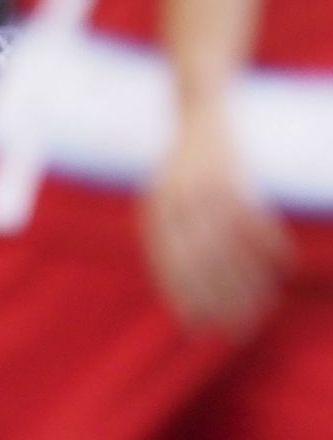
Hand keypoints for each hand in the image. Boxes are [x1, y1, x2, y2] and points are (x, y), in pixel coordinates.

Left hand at [141, 99, 288, 330]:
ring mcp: (205, 190)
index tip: (198, 328)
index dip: (183, 299)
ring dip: (249, 281)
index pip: (167, 268)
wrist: (199, 108)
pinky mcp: (234, 177)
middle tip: (237, 330)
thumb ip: (170, 233)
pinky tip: (284, 266)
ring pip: (228, 247)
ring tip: (264, 308)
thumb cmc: (183, 163)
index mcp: (154, 212)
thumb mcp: (166, 198)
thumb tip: (179, 280)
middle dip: (219, 301)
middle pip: (200, 264)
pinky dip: (268, 243)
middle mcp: (175, 204)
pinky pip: (253, 218)